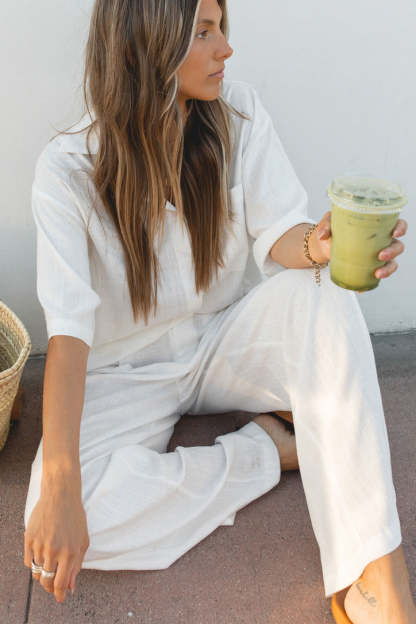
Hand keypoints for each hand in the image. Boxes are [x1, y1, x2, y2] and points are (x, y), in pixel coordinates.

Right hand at [24, 481, 89, 603]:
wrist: (60, 495)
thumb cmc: (75, 517)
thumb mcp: (83, 540)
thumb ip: (77, 565)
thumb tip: (70, 587)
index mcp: (69, 552)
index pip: (60, 583)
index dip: (59, 594)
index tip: (60, 598)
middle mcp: (53, 550)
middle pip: (46, 581)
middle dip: (50, 588)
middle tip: (54, 587)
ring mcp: (39, 545)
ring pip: (37, 572)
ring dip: (43, 574)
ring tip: (50, 567)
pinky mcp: (28, 538)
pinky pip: (28, 562)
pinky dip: (34, 565)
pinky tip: (41, 558)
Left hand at [313, 213, 407, 293]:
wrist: (323, 245)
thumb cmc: (332, 228)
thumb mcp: (329, 222)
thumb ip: (326, 225)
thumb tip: (323, 235)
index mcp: (378, 226)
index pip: (397, 225)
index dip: (401, 228)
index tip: (396, 232)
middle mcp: (382, 242)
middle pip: (397, 246)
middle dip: (393, 252)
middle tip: (381, 256)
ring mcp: (376, 256)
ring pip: (391, 263)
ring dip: (387, 269)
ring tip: (377, 274)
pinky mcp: (367, 268)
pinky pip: (373, 277)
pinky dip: (369, 284)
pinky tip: (362, 289)